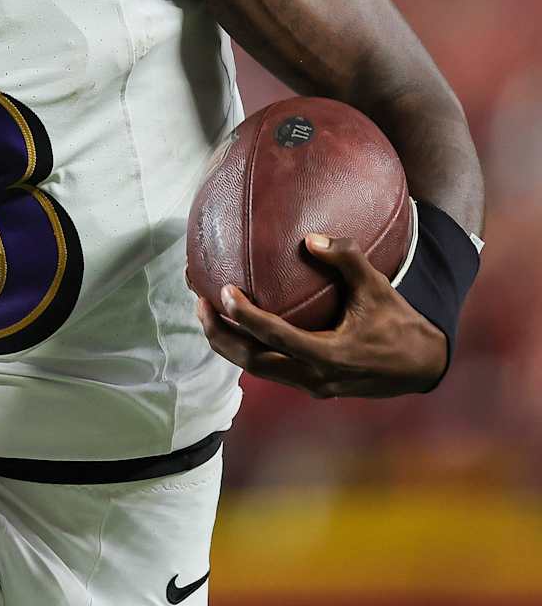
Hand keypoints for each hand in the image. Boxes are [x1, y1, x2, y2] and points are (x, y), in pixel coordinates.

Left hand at [195, 233, 446, 397]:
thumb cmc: (399, 323)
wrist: (421, 366)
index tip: (223, 291)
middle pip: (252, 362)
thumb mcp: (378, 288)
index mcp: (329, 356)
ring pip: (256, 369)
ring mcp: (310, 385)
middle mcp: (314, 377)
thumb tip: (311, 237)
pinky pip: (269, 369)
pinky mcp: (310, 385)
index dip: (246, 317)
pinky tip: (235, 324)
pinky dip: (247, 348)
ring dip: (228, 343)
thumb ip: (348, 259)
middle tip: (200, 302)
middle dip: (220, 334)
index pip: (275, 337)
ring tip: (208, 311)